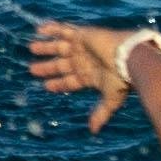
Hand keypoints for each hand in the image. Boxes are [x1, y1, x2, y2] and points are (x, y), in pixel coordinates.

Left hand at [27, 19, 151, 129]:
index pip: (70, 81)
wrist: (129, 56)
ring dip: (46, 47)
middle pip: (61, 64)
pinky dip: (52, 29)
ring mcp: (82, 47)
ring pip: (60, 47)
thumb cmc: (121, 78)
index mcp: (90, 76)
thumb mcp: (111, 98)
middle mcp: (84, 61)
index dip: (58, 84)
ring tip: (31, 47)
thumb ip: (100, 113)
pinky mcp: (82, 34)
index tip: (45, 86)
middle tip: (32, 70)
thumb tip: (93, 131)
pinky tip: (39, 29)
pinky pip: (64, 29)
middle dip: (47, 67)